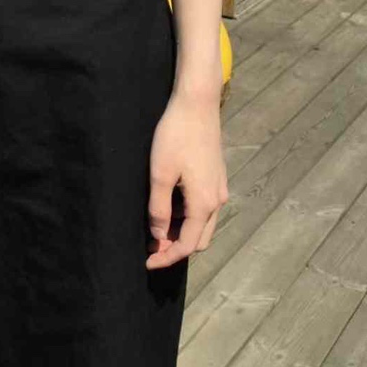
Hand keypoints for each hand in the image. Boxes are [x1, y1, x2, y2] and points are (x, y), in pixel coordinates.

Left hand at [145, 79, 227, 269]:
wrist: (197, 104)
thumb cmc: (176, 136)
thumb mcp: (160, 174)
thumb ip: (159, 209)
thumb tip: (159, 236)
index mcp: (204, 203)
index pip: (187, 245)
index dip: (167, 258)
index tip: (147, 262)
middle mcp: (217, 200)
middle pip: (199, 239)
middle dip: (175, 247)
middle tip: (150, 247)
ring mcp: (219, 187)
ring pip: (203, 223)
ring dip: (182, 231)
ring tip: (155, 226)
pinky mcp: (216, 175)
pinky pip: (204, 207)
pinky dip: (187, 216)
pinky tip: (168, 204)